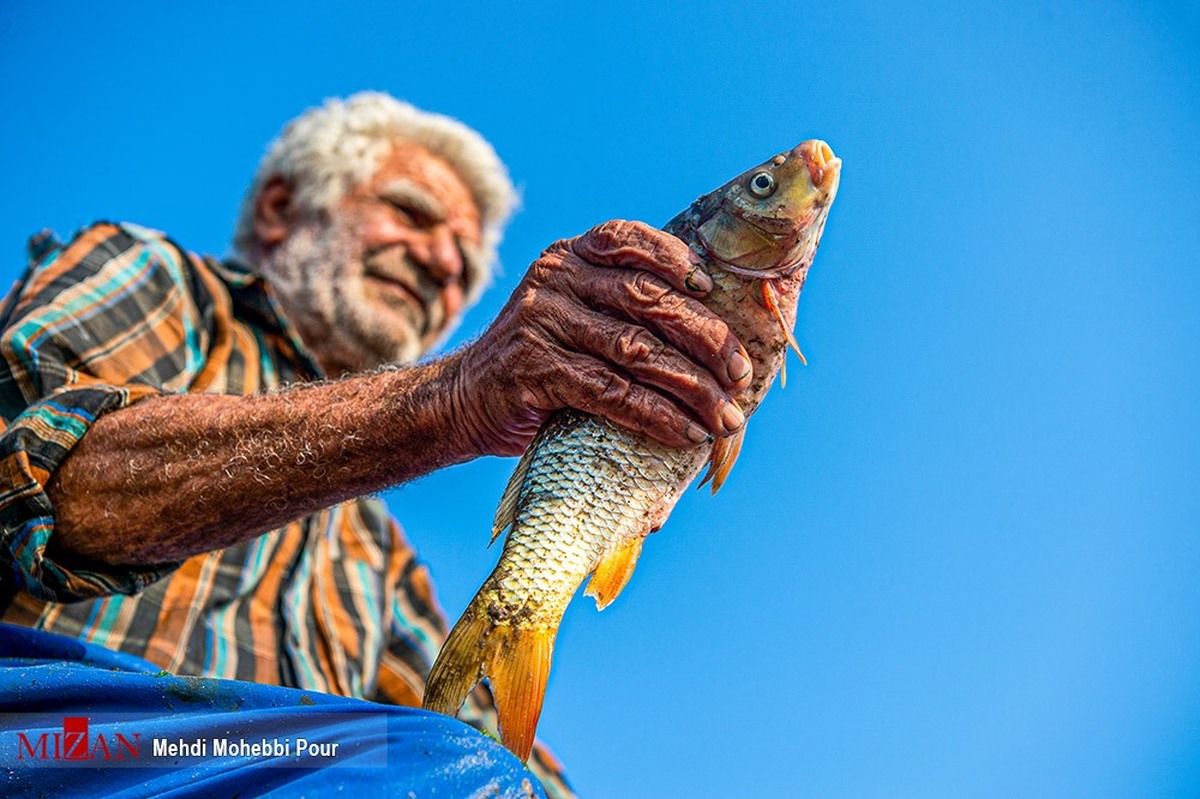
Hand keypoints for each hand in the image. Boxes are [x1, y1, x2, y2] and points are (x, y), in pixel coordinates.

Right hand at [453, 220, 751, 456]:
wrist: (463, 399)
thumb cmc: (541, 360)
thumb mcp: (574, 315)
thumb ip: (623, 309)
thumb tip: (716, 335)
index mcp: (569, 257)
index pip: (627, 238)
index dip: (673, 258)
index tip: (709, 288)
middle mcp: (554, 281)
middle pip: (647, 300)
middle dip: (705, 339)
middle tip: (740, 374)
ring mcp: (541, 323)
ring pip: (636, 351)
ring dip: (692, 388)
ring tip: (726, 417)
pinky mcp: (534, 371)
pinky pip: (611, 392)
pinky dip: (656, 415)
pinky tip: (686, 432)